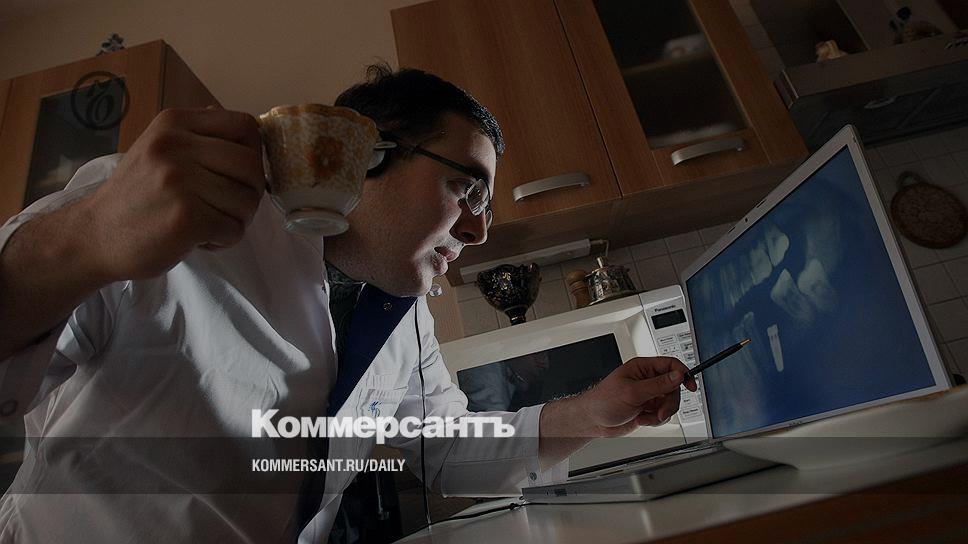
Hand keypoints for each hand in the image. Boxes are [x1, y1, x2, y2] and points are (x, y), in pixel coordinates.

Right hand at [83, 107, 264, 281]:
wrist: (94, 235)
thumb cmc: (135, 196)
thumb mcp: (158, 149)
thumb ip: (197, 136)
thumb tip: (241, 123)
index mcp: (174, 123)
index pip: (245, 126)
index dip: (255, 153)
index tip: (241, 174)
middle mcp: (176, 146)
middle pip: (251, 165)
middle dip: (251, 192)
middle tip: (230, 207)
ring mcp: (179, 181)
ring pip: (247, 200)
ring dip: (238, 220)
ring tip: (211, 224)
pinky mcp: (185, 217)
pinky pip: (234, 229)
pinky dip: (225, 240)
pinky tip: (201, 239)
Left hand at [580, 357, 697, 437]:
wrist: (593, 421)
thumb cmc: (603, 401)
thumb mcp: (632, 392)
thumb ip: (658, 385)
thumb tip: (678, 375)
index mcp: (642, 368)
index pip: (670, 365)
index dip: (683, 373)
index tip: (690, 385)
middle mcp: (647, 380)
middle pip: (674, 387)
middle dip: (669, 402)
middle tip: (660, 412)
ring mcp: (648, 395)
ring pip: (670, 402)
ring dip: (662, 413)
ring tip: (647, 417)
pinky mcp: (647, 409)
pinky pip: (663, 414)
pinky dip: (656, 420)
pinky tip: (642, 419)